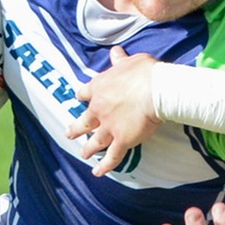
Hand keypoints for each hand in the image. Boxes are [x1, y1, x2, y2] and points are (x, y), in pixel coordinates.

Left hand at [67, 50, 165, 174]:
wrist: (155, 90)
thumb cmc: (144, 73)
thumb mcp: (130, 61)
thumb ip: (120, 60)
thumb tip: (115, 52)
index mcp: (99, 88)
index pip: (84, 93)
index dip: (83, 96)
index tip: (81, 98)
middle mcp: (99, 109)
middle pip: (83, 121)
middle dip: (76, 128)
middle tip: (69, 133)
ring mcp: (108, 127)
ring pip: (94, 141)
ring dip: (88, 149)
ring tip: (84, 154)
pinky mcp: (121, 140)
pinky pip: (112, 157)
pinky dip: (104, 166)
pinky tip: (98, 173)